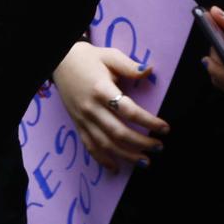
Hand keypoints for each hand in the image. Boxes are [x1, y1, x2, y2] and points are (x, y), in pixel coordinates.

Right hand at [52, 42, 168, 172]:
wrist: (59, 61)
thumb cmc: (88, 58)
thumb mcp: (110, 55)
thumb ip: (129, 66)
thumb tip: (149, 71)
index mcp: (101, 89)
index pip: (128, 110)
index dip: (148, 122)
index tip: (165, 128)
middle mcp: (91, 108)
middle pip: (118, 132)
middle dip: (141, 143)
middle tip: (159, 147)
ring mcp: (83, 118)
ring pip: (105, 144)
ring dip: (127, 156)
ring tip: (145, 161)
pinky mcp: (77, 124)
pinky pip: (89, 146)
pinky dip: (102, 159)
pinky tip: (116, 167)